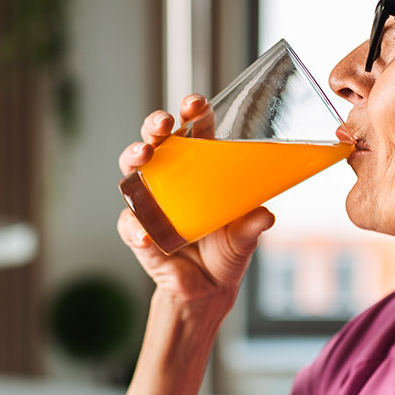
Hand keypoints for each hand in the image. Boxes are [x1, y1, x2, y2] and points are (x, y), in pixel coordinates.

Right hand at [117, 94, 274, 307]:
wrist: (208, 290)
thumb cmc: (226, 252)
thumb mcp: (244, 237)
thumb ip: (251, 226)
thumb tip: (264, 216)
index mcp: (200, 170)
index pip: (194, 131)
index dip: (193, 113)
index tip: (195, 104)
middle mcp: (170, 179)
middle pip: (156, 141)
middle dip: (155, 126)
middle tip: (163, 124)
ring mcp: (151, 203)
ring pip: (132, 171)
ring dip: (134, 157)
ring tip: (143, 156)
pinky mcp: (138, 231)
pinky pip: (130, 224)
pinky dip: (135, 228)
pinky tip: (145, 233)